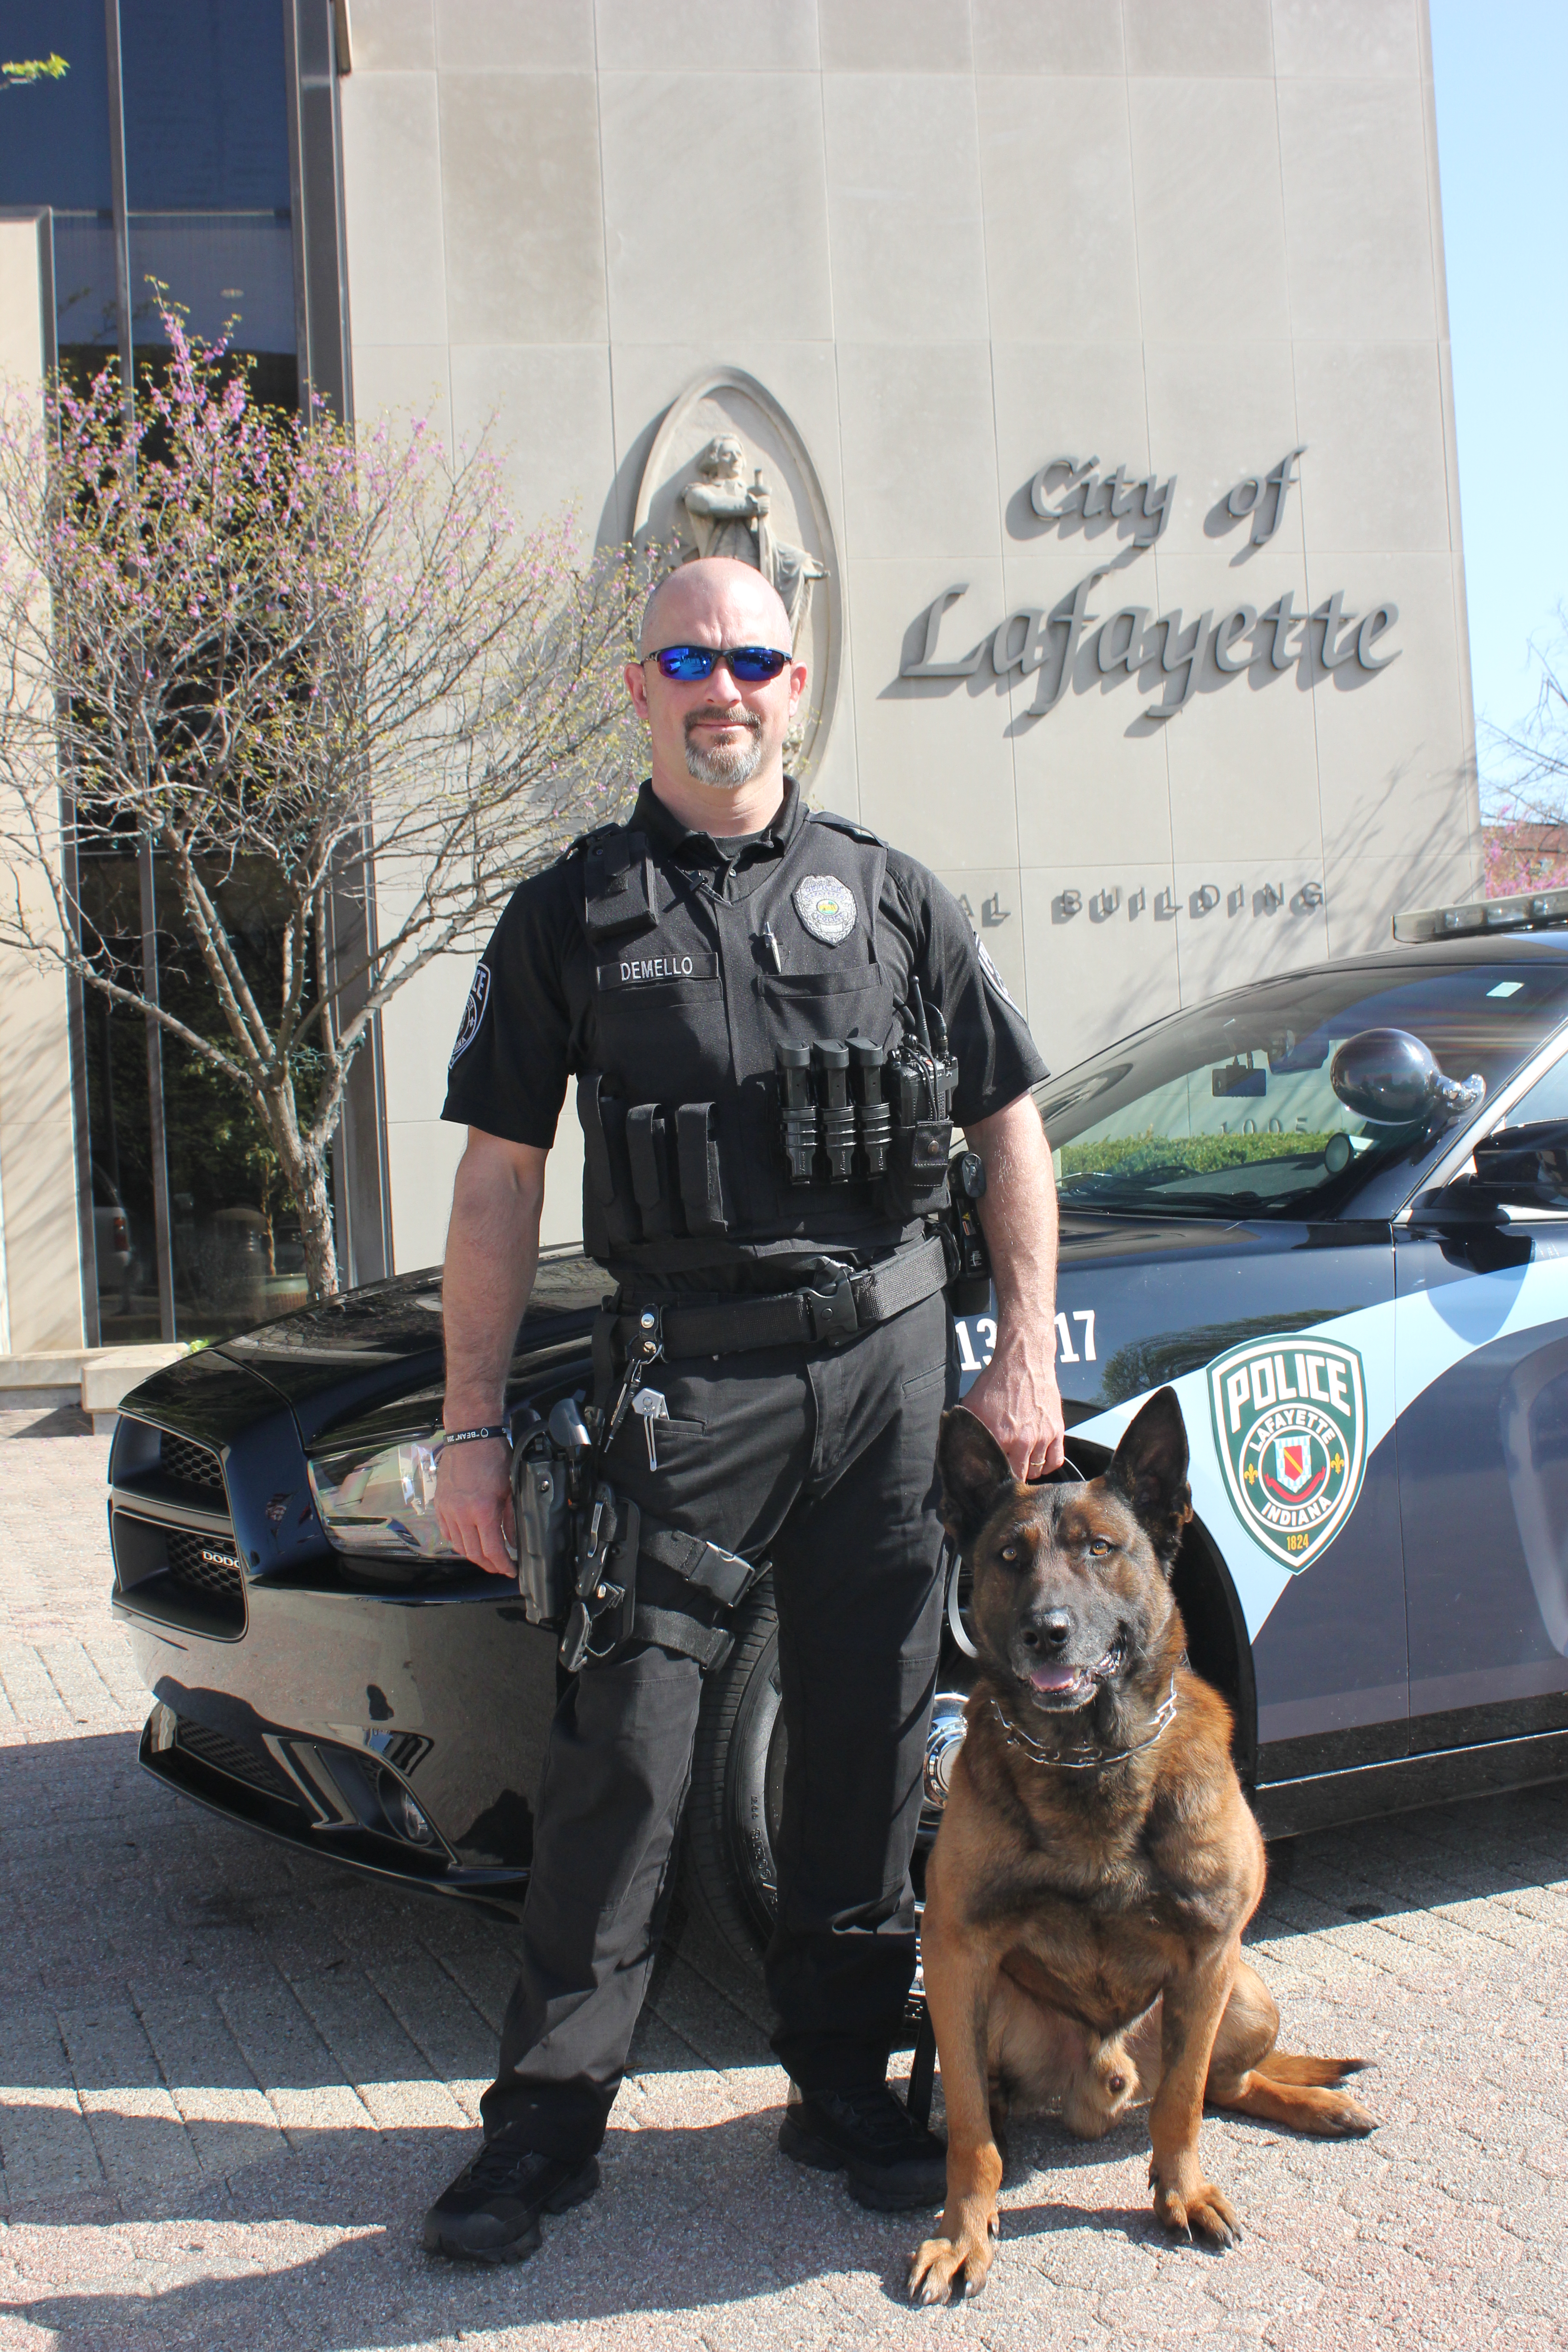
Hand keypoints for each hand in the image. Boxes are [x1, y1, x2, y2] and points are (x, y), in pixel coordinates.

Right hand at [435, 1437, 515, 1577]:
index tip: (509, 1571)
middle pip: (473, 1553)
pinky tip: (467, 1541)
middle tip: (499, 1567)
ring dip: (472, 1555)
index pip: (492, 1550)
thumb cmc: (493, 1457)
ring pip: (458, 1545)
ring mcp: (447, 1509)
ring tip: (485, 1557)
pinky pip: (446, 1531)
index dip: (502, 1565)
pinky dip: (457, 1541)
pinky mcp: (440, 1504)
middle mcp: (461, 1513)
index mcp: (482, 1510)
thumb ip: (511, 1518)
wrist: (470, 1436)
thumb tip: (513, 1541)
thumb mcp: (510, 1489)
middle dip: (488, 1564)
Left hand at [962, 1325, 1064, 1480]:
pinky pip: (1056, 1460)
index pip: (996, 1472)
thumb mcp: (971, 1405)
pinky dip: (1047, 1466)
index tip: (989, 1478)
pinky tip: (1038, 1462)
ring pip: (1036, 1471)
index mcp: (999, 1437)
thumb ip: (966, 1429)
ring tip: (1019, 1465)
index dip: (991, 1477)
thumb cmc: (996, 1382)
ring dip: (1027, 1471)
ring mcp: (1042, 1437)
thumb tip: (956, 1449)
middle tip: (1004, 1475)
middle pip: (1018, 1477)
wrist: (1024, 1361)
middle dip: (1010, 1478)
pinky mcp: (1057, 1430)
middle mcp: (1022, 1441)